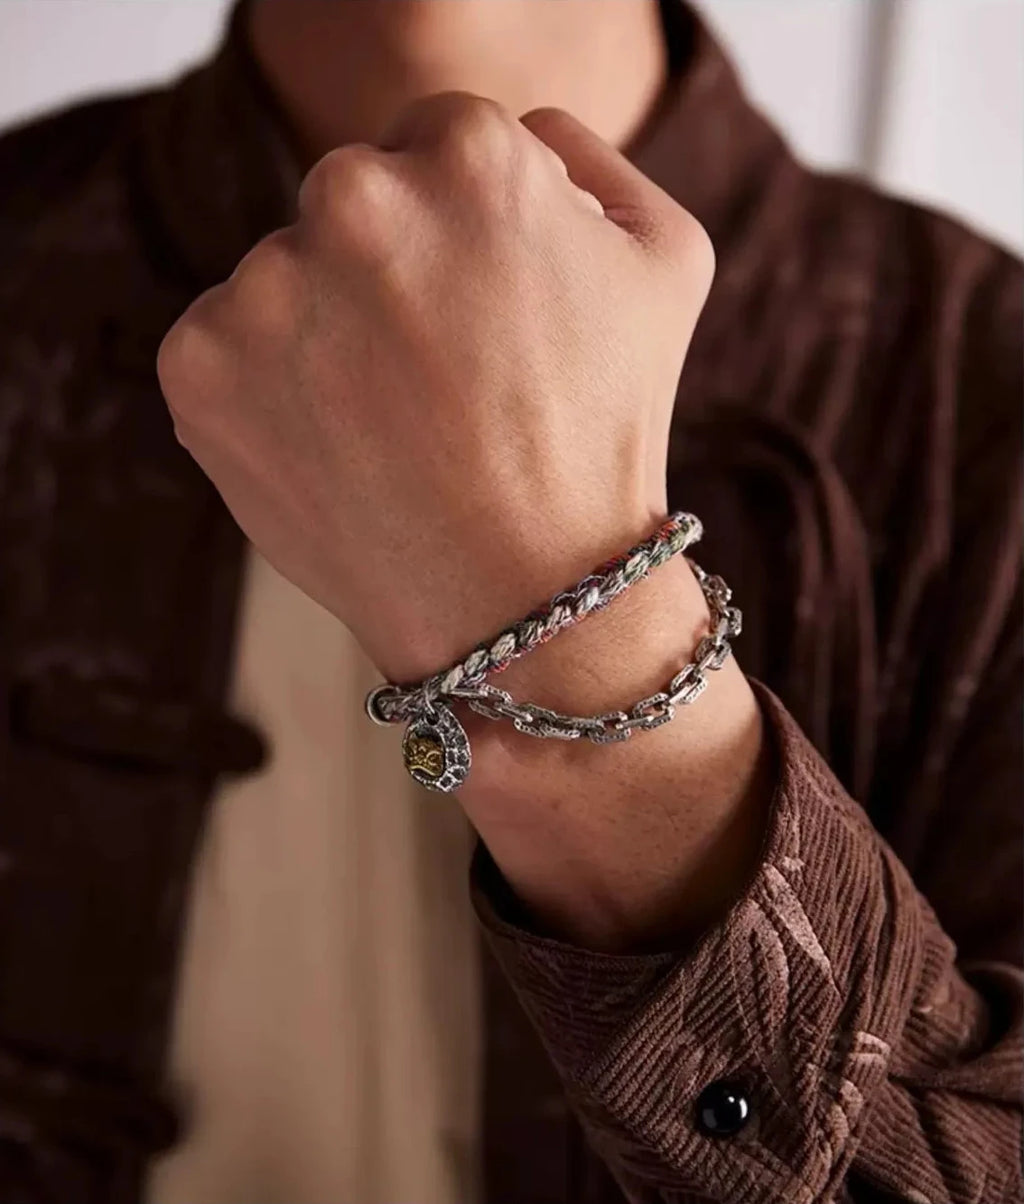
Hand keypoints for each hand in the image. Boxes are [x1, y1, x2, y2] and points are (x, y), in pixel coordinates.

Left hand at [157, 94, 714, 684]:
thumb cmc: (602, 435)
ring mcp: (267, 286)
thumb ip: (588, 158)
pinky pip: (225, 343)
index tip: (482, 309)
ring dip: (325, 331)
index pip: (434, 139)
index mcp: (470, 157)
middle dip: (389, 267)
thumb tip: (517, 135)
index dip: (463, 229)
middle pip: (352, 199)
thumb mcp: (667, 263)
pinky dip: (266, 389)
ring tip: (394, 426)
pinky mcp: (200, 364)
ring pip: (287, 275)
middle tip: (439, 375)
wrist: (522, 595)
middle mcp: (355, 200)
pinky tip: (338, 447)